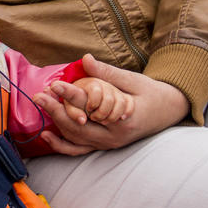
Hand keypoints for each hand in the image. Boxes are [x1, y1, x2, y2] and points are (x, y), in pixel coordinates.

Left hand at [32, 53, 188, 155]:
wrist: (169, 111)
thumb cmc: (151, 93)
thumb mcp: (133, 80)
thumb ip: (108, 73)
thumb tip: (86, 58)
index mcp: (123, 119)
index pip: (90, 108)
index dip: (69, 96)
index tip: (53, 84)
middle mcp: (114, 137)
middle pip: (78, 128)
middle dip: (56, 111)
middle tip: (38, 95)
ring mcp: (109, 144)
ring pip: (77, 140)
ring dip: (56, 124)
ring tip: (40, 106)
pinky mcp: (105, 145)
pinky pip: (81, 149)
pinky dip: (63, 145)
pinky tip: (46, 135)